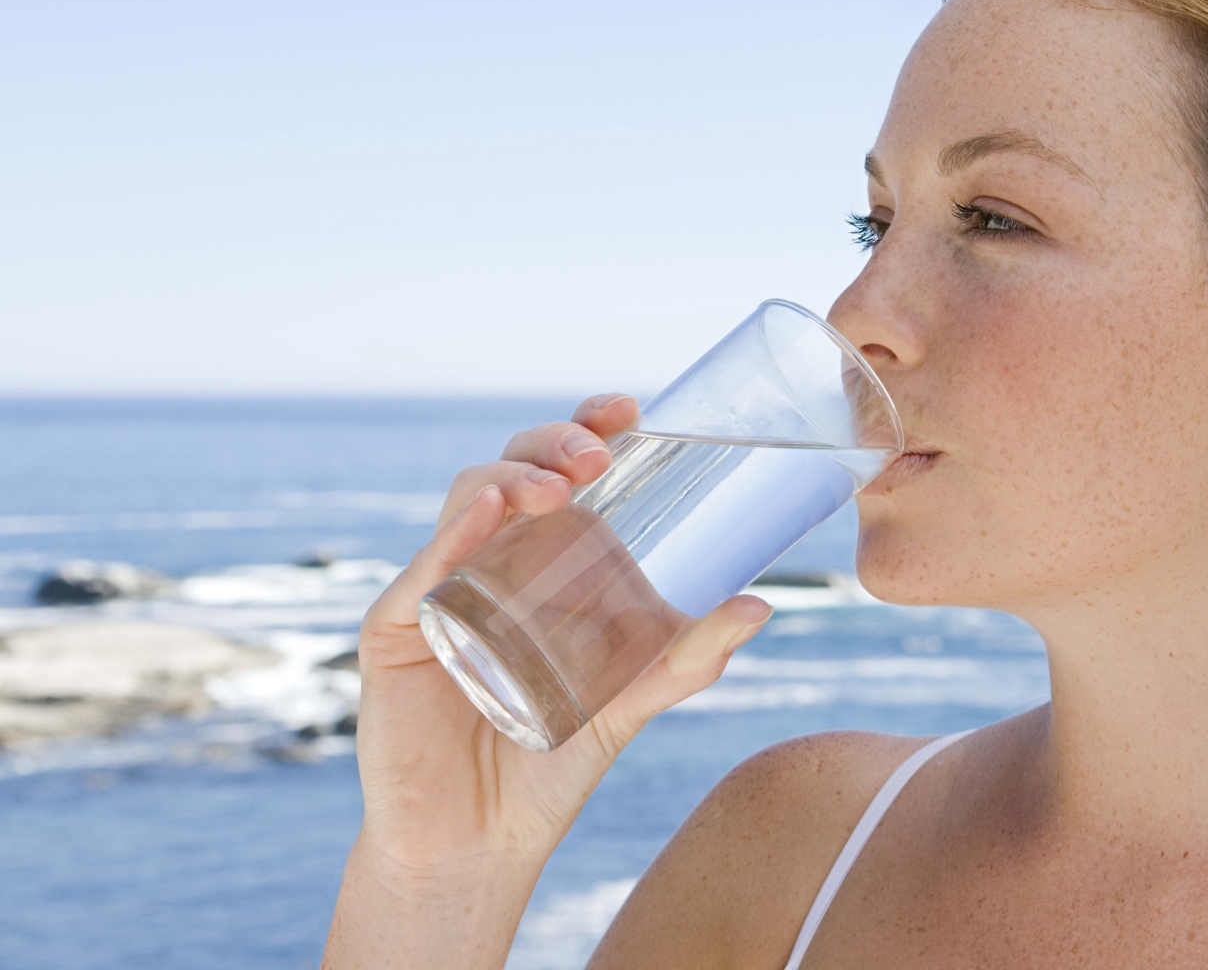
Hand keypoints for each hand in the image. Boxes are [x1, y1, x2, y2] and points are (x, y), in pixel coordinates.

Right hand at [323, 394, 772, 969]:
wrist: (478, 848)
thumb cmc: (547, 767)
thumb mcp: (628, 705)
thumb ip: (686, 658)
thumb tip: (761, 605)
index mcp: (540, 563)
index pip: (559, 473)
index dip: (587, 429)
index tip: (629, 408)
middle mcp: (488, 561)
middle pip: (514, 470)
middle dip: (555, 443)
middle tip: (598, 453)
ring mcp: (439, 590)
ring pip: (466, 501)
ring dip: (512, 477)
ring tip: (557, 486)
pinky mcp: (397, 631)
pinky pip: (421, 571)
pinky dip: (453, 534)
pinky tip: (486, 512)